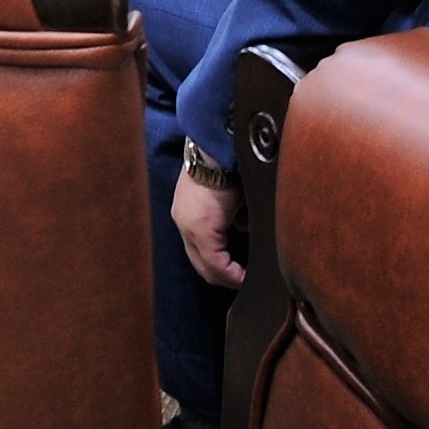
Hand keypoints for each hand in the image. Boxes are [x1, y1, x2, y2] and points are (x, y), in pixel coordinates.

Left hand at [174, 166, 246, 289]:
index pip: (200, 252)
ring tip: (244, 276)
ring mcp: (189, 226)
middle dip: (223, 276)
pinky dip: (232, 270)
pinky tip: (245, 274)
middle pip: (200, 264)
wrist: (220, 147)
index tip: (239, 275)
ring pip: (207, 265)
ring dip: (227, 272)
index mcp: (188, 214)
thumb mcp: (227, 194)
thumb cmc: (228, 164)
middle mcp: (184, 222)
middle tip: (242, 281)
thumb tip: (243, 227)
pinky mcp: (201, 228)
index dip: (220, 269)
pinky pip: (216, 261)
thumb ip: (232, 215)